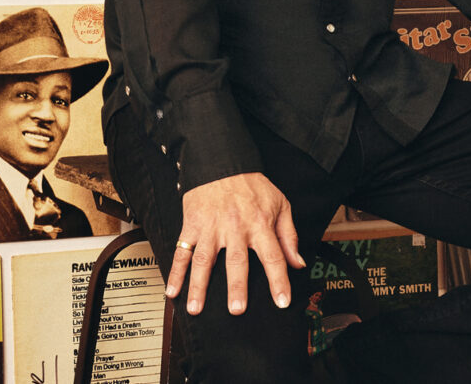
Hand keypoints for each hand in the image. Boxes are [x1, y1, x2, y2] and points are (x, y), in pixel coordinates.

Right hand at [167, 172, 304, 315]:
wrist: (221, 161)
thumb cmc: (252, 184)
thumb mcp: (280, 204)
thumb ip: (289, 236)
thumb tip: (297, 263)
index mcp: (260, 223)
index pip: (273, 256)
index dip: (279, 281)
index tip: (282, 302)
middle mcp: (235, 227)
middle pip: (236, 261)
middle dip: (237, 286)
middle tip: (236, 309)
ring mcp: (211, 227)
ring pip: (204, 260)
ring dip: (199, 286)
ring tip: (195, 308)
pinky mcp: (192, 225)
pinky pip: (182, 251)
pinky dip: (175, 271)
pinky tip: (173, 289)